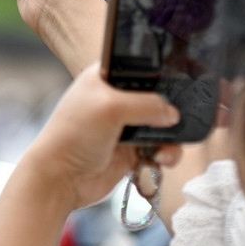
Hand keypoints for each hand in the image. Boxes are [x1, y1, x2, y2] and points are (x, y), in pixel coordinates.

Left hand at [20, 64, 182, 211]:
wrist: (60, 180)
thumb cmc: (73, 135)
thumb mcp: (111, 108)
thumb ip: (147, 105)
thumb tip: (174, 115)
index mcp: (106, 77)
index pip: (141, 65)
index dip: (162, 72)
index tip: (184, 80)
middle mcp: (116, 99)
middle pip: (157, 98)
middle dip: (172, 111)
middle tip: (182, 120)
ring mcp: (124, 126)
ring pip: (162, 127)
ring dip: (171, 140)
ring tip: (166, 152)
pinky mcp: (130, 152)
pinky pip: (158, 150)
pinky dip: (164, 157)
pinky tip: (158, 163)